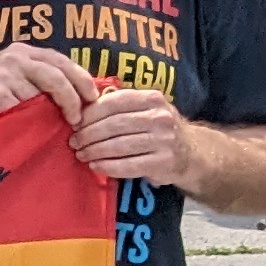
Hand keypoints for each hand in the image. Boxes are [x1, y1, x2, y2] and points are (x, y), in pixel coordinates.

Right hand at [0, 40, 93, 138]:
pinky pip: (29, 108)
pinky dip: (41, 119)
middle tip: (83, 114)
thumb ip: (38, 83)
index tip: (93, 97)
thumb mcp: (12, 84)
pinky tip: (44, 129)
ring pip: (48, 89)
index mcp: (20, 52)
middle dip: (77, 94)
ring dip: (62, 107)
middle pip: (59, 72)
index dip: (81, 78)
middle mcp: (14, 57)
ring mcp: (4, 73)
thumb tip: (79, 97)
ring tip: (68, 124)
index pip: (61, 60)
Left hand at [71, 83, 193, 185]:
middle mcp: (160, 117)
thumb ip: (118, 106)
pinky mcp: (163, 162)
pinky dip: (107, 166)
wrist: (191, 153)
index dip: (89, 114)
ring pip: (118, 145)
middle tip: (73, 142)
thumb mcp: (144, 109)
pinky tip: (95, 165)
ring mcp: (164, 140)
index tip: (74, 123)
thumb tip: (79, 110)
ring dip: (94, 151)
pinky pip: (128, 165)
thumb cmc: (157, 128)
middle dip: (88, 134)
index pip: (113, 103)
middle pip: (113, 125)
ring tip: (81, 154)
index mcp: (152, 98)